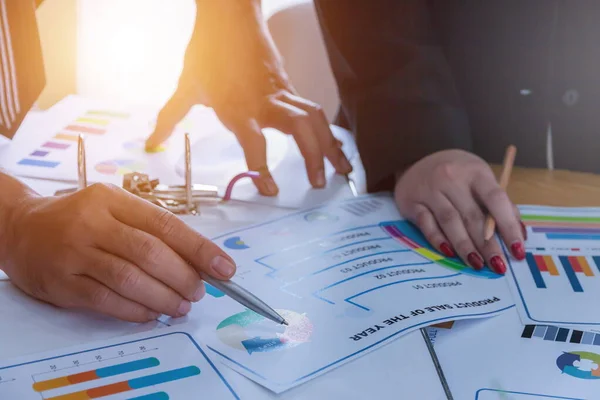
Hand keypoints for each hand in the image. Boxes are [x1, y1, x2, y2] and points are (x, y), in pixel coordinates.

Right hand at [1, 183, 235, 321]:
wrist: (20, 229)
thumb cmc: (79, 219)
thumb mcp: (114, 210)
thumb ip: (150, 231)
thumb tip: (198, 262)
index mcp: (113, 200)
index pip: (165, 225)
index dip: (199, 249)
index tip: (225, 268)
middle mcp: (93, 223)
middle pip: (149, 253)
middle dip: (183, 276)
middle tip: (199, 292)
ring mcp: (75, 253)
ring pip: (129, 279)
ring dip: (163, 297)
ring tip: (181, 307)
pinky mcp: (62, 282)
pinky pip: (106, 300)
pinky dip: (135, 310)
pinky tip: (151, 314)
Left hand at [145, 0, 351, 195]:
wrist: (230, 16)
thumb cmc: (209, 50)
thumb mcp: (187, 86)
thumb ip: (171, 117)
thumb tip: (151, 142)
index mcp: (239, 107)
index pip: (255, 144)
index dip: (263, 170)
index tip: (271, 191)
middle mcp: (266, 102)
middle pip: (300, 130)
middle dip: (313, 157)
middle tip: (317, 184)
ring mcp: (282, 93)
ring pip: (315, 119)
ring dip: (330, 145)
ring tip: (342, 170)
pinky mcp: (290, 87)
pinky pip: (315, 110)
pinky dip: (328, 129)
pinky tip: (336, 146)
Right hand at [394, 149, 526, 273]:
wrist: (416, 159)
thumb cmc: (456, 173)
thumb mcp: (479, 178)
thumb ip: (498, 204)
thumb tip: (518, 234)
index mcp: (475, 172)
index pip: (496, 200)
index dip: (508, 226)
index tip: (517, 250)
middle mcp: (452, 179)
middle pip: (473, 216)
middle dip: (487, 244)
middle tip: (499, 266)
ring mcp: (430, 190)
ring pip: (450, 222)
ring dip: (465, 246)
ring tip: (477, 264)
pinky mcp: (412, 202)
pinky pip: (427, 224)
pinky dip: (438, 240)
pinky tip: (449, 253)